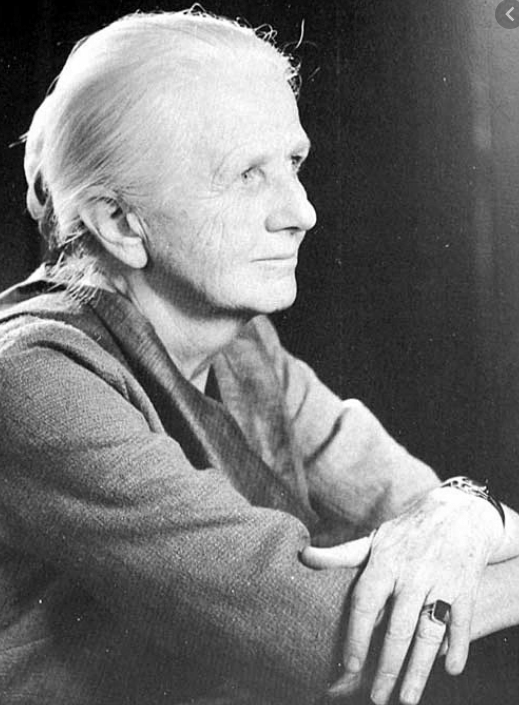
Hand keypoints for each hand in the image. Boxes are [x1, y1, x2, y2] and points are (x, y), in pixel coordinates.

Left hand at [301, 486, 503, 704]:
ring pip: (429, 632)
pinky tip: (449, 669)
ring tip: (406, 697)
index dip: (356, 635)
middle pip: (398, 626)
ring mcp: (441, 581)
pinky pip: (461, 624)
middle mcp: (412, 573)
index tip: (349, 666)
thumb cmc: (407, 533)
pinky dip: (457, 647)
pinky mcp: (466, 589)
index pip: (366, 602)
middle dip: (387, 665)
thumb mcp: (374, 539)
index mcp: (385, 561)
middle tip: (377, 697)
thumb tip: (303, 555)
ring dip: (419, 668)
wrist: (459, 513)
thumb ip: (341, 555)